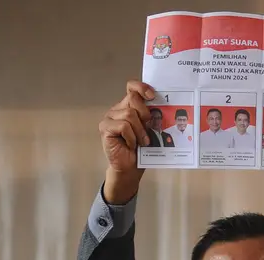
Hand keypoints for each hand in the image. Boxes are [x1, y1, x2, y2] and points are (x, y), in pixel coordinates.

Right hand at [98, 80, 153, 202]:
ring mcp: (109, 117)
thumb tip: (159, 104)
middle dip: (145, 114)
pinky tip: (131, 145)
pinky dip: (131, 137)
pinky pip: (123, 126)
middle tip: (148, 129)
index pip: (132, 87)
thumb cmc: (140, 150)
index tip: (152, 96)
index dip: (142, 87)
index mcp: (128, 106)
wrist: (130, 168)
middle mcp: (117, 109)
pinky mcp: (105, 127)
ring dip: (139, 130)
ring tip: (141, 142)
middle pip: (133, 98)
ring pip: (129, 114)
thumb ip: (149, 115)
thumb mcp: (149, 129)